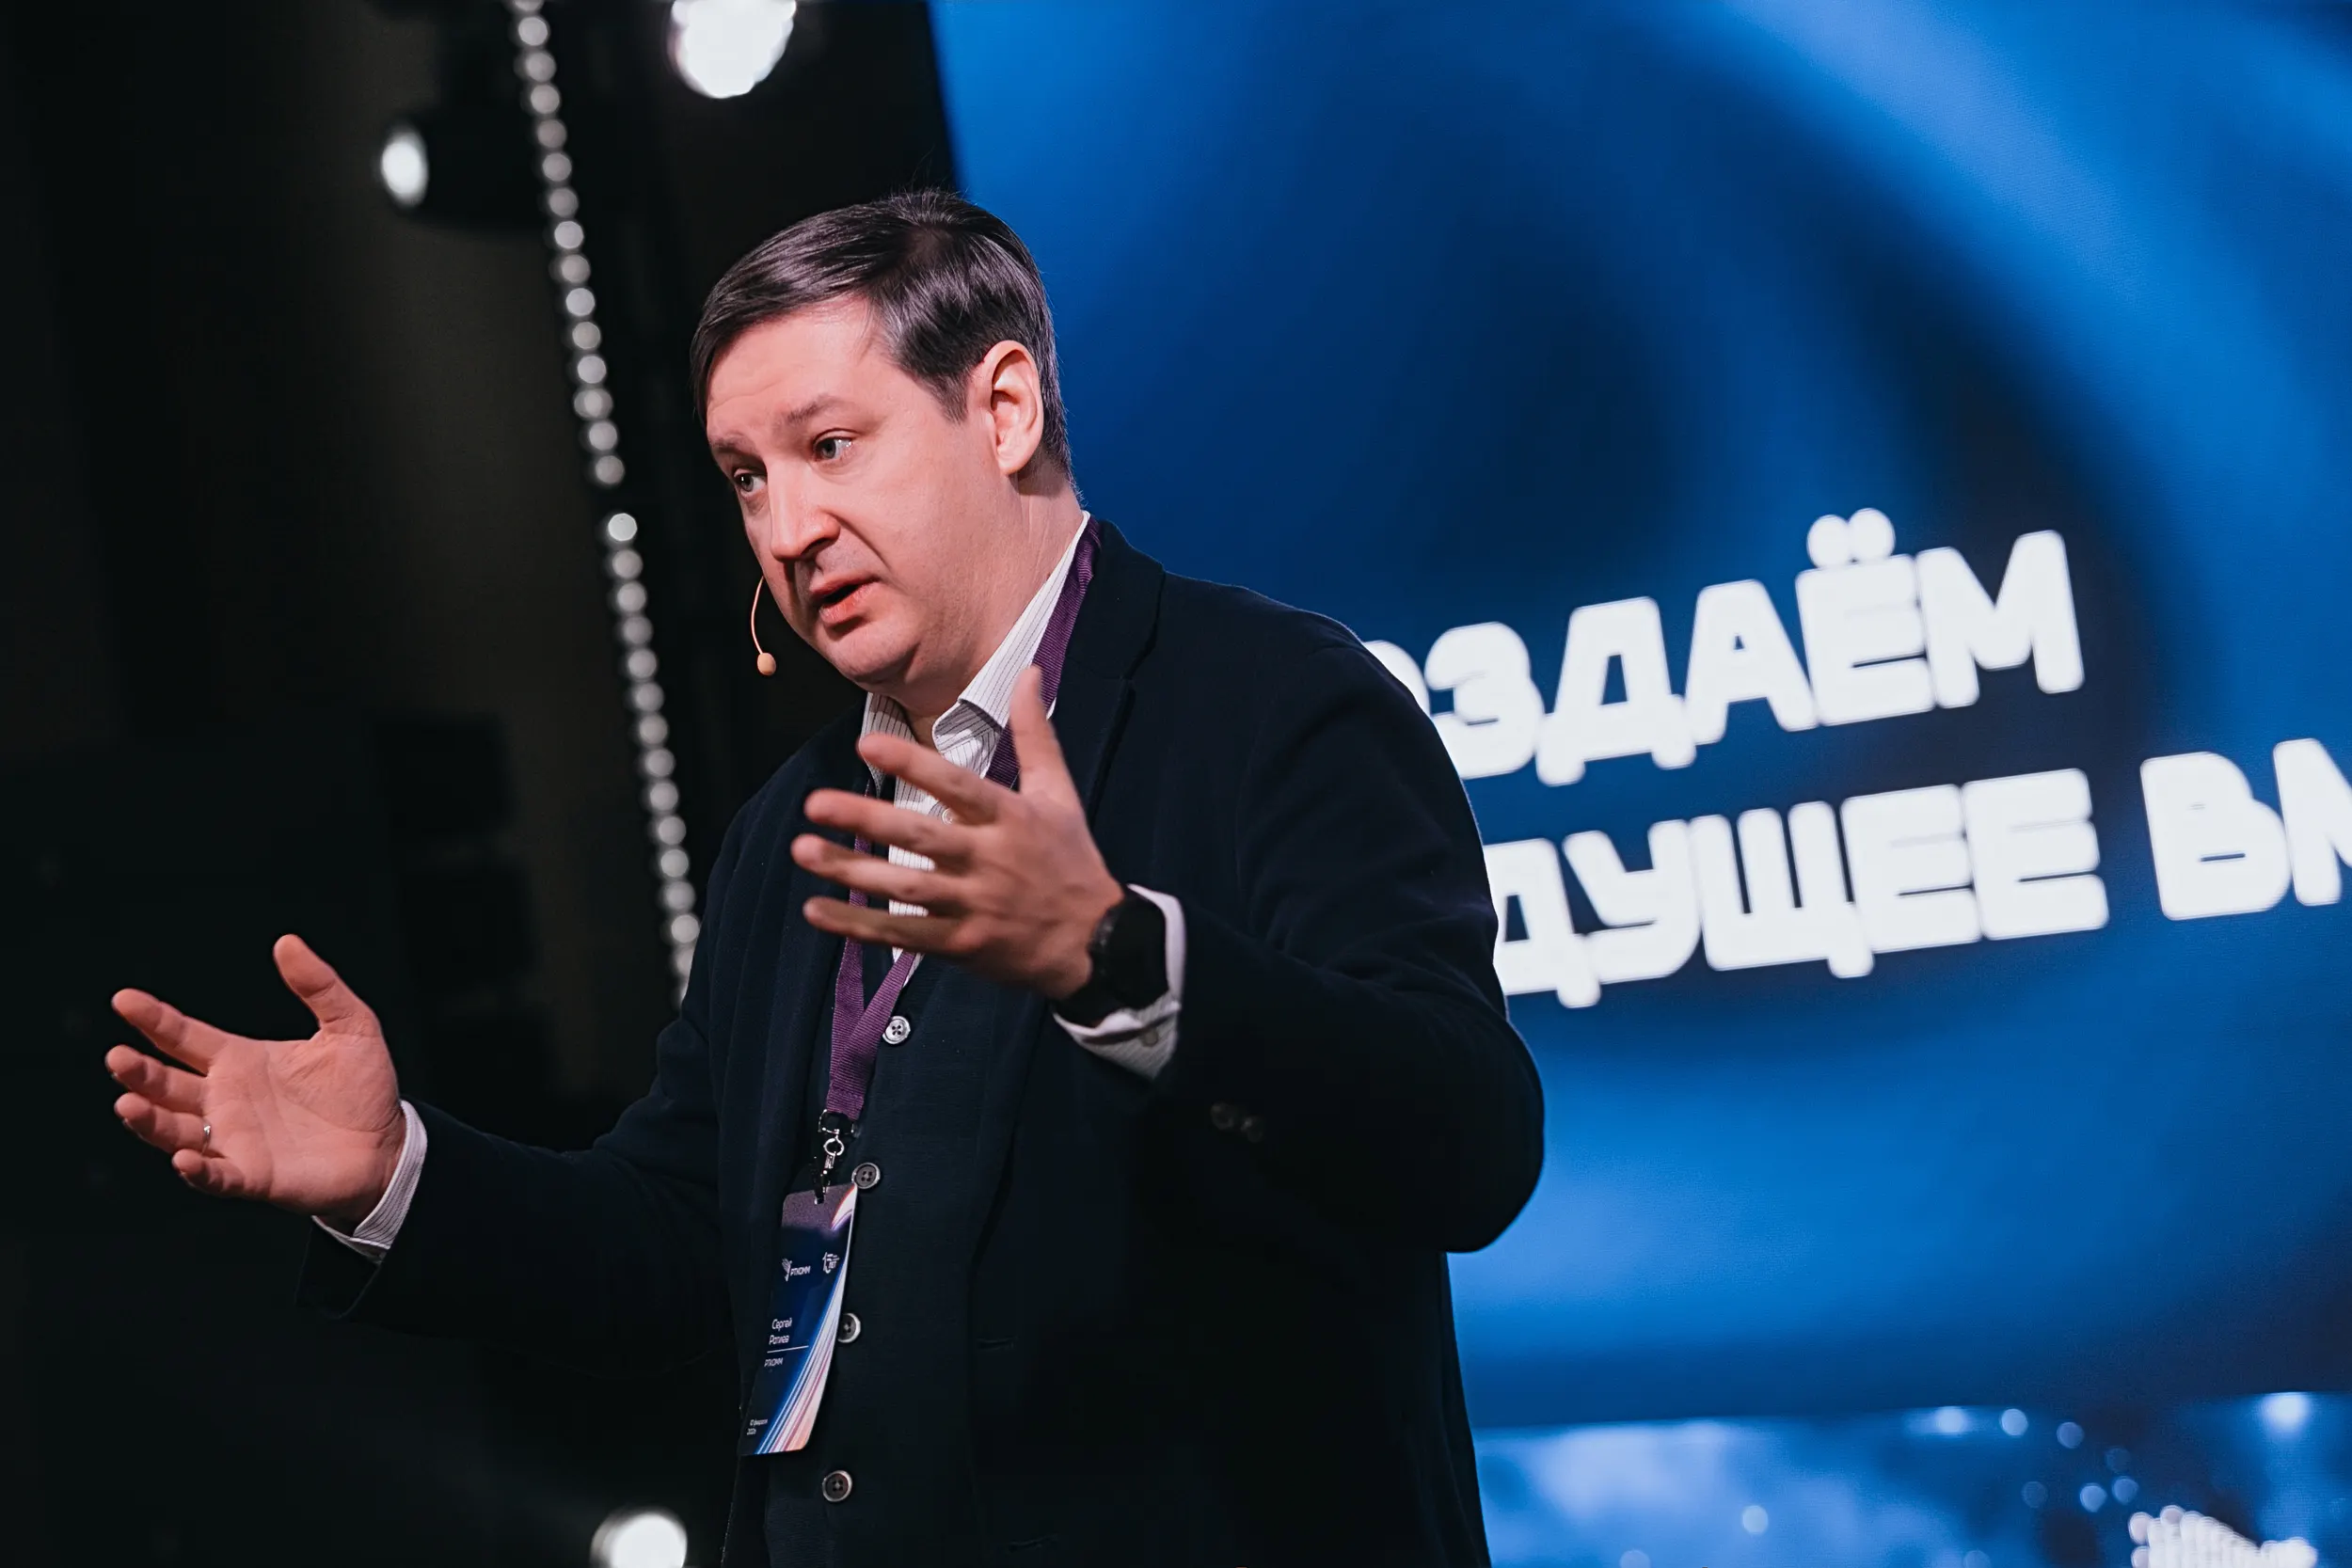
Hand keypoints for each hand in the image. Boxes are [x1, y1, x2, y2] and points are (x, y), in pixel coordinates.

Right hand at [106, 934, 406, 1228]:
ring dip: (149, 1120)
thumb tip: (287, 942)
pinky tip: (182, 1158)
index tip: (123, 999)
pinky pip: (215, 1176)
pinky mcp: (252, 1177)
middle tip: (117, 1057)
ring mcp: (233, 1141)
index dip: (153, 1019)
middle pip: (166, 1084)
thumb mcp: (351, 1026)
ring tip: (127, 1103)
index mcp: (239, 1060)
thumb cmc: (362, 1086)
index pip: (184, 1037)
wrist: (388, 1145)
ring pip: (175, 1130)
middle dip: (139, 1072)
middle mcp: (224, 1099)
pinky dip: (196, 1170)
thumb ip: (319, 986)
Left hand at [793, 666, 1123, 997]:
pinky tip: (815, 910)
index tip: (868, 743)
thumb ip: (1035, 733)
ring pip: (903, 888)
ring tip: (803, 849)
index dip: (914, 764)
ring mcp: (973, 906)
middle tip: (815, 802)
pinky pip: (902, 934)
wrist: (1096, 943)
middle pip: (920, 838)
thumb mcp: (1060, 794)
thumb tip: (1029, 670)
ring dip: (850, 871)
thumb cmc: (1071, 860)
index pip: (957, 786)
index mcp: (1010, 819)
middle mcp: (989, 860)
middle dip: (866, 821)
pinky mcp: (961, 944)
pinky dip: (858, 925)